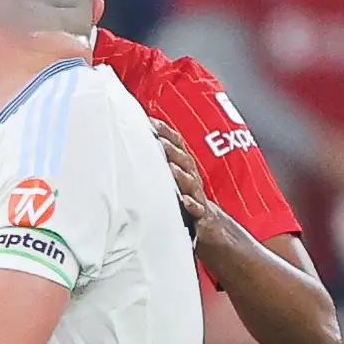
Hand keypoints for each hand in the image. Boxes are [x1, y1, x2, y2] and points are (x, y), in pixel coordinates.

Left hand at [155, 119, 213, 234]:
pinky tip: (185, 201)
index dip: (166, 131)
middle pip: (184, 160)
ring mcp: (196, 194)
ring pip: (190, 182)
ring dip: (181, 175)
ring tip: (172, 170)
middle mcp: (191, 176)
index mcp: (184, 164)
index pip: (177, 143)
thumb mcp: (171, 174)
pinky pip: (197, 208)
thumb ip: (160, 159)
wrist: (207, 220)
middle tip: (160, 142)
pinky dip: (192, 204)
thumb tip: (136, 138)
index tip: (151, 122)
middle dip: (172, 150)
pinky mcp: (200, 212)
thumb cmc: (183, 194)